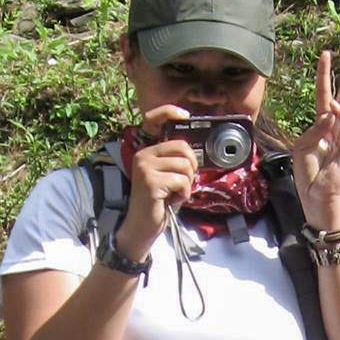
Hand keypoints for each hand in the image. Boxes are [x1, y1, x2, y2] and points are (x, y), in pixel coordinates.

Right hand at [117, 104, 198, 259]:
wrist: (142, 228)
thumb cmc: (158, 204)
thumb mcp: (168, 177)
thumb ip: (177, 162)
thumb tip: (197, 153)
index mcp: (147, 150)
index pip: (154, 120)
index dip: (170, 112)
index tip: (185, 115)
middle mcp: (143, 155)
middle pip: (182, 146)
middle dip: (192, 166)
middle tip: (184, 182)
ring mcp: (145, 167)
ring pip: (185, 166)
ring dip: (187, 184)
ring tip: (175, 194)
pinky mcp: (150, 181)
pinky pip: (182, 181)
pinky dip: (183, 194)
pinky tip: (172, 201)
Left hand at [291, 51, 339, 232]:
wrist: (317, 196)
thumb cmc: (309, 175)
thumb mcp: (303, 146)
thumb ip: (314, 128)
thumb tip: (328, 112)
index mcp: (323, 126)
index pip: (324, 94)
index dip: (324, 75)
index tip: (326, 54)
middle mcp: (337, 127)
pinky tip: (336, 106)